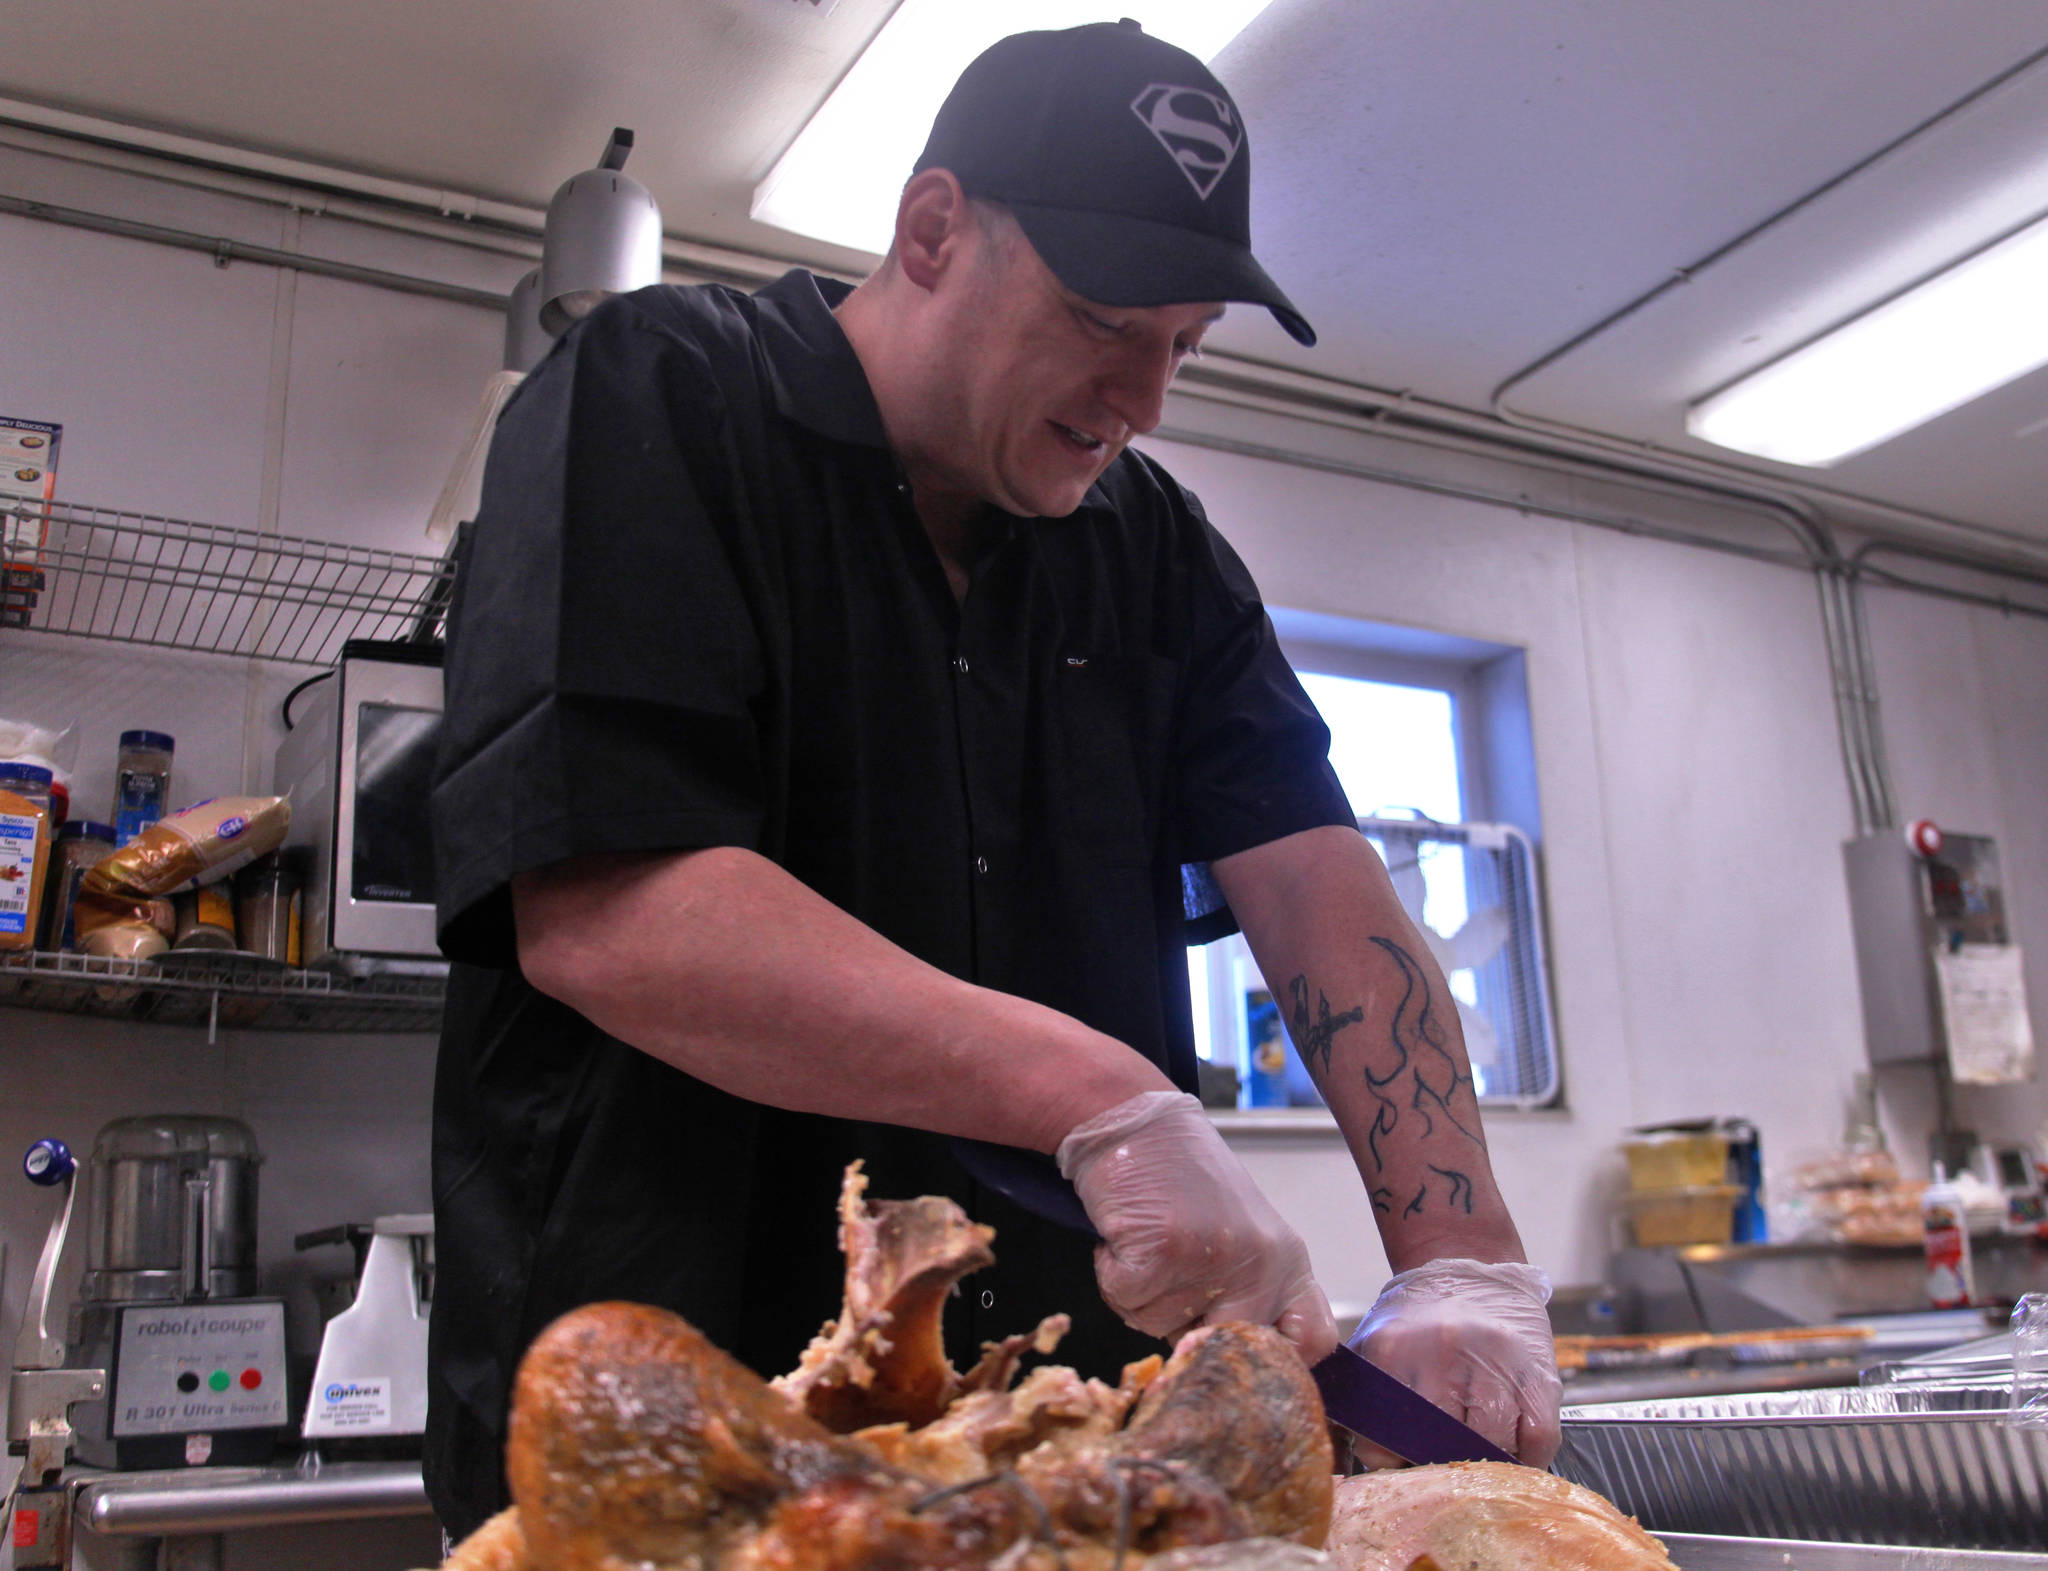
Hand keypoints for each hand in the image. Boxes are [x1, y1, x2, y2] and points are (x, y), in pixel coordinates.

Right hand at [1056, 1090, 1338, 1360]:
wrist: (1135, 1121)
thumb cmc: (1180, 1179)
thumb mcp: (1240, 1234)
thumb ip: (1249, 1291)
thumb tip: (1230, 1360)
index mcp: (1288, 1260)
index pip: (1312, 1341)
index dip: (1274, 1364)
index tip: (1234, 1355)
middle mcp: (1261, 1264)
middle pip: (1225, 1349)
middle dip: (1184, 1329)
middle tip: (1168, 1279)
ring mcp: (1213, 1259)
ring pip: (1161, 1329)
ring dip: (1141, 1295)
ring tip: (1147, 1240)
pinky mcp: (1162, 1252)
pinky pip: (1126, 1300)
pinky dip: (1112, 1273)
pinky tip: (1124, 1233)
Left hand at [1348, 1257, 1561, 1466]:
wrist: (1470, 1270)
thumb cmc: (1420, 1320)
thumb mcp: (1376, 1345)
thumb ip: (1363, 1397)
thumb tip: (1366, 1456)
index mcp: (1393, 1349)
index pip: (1385, 1441)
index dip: (1395, 1464)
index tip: (1403, 1465)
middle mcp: (1443, 1352)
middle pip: (1440, 1447)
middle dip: (1441, 1465)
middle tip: (1444, 1463)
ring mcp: (1495, 1362)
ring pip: (1492, 1446)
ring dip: (1486, 1461)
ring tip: (1479, 1451)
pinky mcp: (1540, 1374)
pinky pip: (1537, 1439)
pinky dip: (1526, 1456)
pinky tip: (1512, 1446)